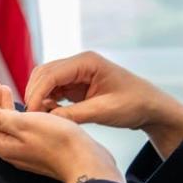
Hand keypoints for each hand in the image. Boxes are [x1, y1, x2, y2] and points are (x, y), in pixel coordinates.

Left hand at [0, 81, 123, 182]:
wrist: (86, 162)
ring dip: (4, 107)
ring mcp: (27, 150)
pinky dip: (18, 114)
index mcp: (4, 146)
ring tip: (5, 89)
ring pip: (8, 126)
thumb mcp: (23, 124)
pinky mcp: (40, 148)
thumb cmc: (58, 142)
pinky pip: (22, 129)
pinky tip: (25, 105)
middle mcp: (12, 150)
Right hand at [24, 51, 182, 157]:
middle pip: (44, 74)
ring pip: (45, 81)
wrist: (151, 107)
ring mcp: (76, 72)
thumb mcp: (104, 111)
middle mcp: (79, 63)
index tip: (32, 112)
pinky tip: (49, 114)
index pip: (51, 74)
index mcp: (87, 62)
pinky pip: (54, 89)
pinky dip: (47, 100)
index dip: (37, 93)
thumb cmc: (134, 104)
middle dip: (34, 94)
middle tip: (31, 117)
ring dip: (39, 97)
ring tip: (39, 117)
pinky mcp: (76, 84)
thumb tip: (47, 120)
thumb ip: (74, 115)